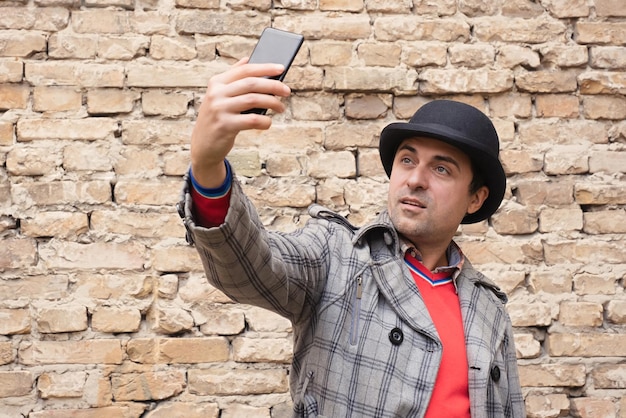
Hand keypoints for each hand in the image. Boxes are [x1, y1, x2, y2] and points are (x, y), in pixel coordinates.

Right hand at [190, 58, 290, 187]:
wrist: (203, 145)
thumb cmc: (217, 118)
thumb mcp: (220, 96)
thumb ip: (232, 78)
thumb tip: (247, 59)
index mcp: (217, 82)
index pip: (245, 70)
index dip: (264, 68)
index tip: (281, 68)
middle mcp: (217, 93)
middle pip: (251, 83)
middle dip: (273, 85)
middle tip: (287, 91)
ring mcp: (220, 109)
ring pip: (254, 100)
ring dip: (272, 103)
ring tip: (281, 108)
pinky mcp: (225, 126)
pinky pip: (252, 120)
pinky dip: (265, 121)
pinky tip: (268, 123)